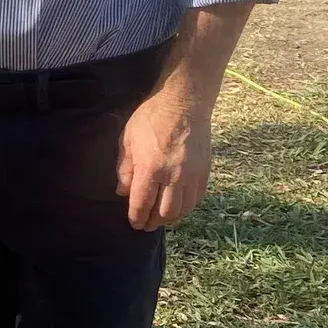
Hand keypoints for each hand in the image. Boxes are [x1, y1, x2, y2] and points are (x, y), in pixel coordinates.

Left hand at [115, 88, 212, 229]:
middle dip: (153, 222)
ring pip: (182, 210)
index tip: (134, 223)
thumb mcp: (127, 139)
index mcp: (150, 168)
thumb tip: (123, 192)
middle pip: (164, 213)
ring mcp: (191, 176)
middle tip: (146, 224)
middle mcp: (173, 176)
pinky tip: (178, 208)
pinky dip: (186, 209)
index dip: (137, 218)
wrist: (184, 103)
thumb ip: (125, 169)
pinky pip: (196, 200)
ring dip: (170, 218)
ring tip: (161, 218)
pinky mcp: (204, 173)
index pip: (142, 204)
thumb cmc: (151, 118)